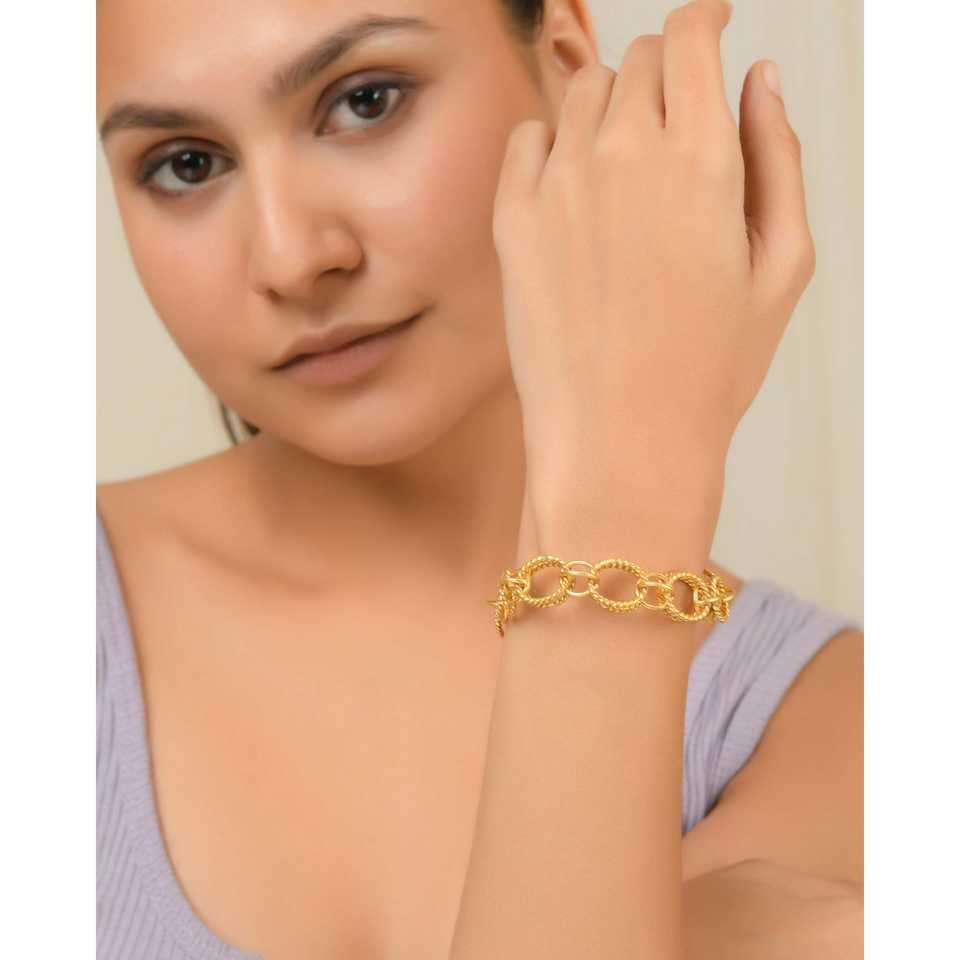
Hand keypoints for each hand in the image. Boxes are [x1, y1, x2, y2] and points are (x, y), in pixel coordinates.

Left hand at [493, 0, 816, 553]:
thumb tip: (760, 79)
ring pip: (581, 94)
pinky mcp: (512, 224)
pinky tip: (573, 185)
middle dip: (664, 74)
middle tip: (676, 123)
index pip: (691, 39)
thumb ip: (777, 157)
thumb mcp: (781, 267)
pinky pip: (526, 140)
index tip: (712, 25)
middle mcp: (622, 156)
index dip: (705, 21)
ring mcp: (558, 187)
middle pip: (638, 62)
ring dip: (609, 107)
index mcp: (699, 160)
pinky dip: (552, 143)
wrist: (619, 441)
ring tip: (628, 166)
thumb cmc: (706, 370)